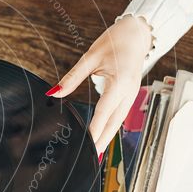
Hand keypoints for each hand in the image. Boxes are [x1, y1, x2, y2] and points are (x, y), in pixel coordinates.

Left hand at [47, 15, 151, 154]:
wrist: (138, 33)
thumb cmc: (115, 41)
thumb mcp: (91, 57)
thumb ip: (72, 77)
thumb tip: (54, 93)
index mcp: (120, 83)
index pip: (104, 112)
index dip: (94, 129)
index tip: (86, 143)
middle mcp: (129, 92)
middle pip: (114, 123)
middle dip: (102, 140)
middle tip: (91, 158)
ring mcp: (132, 94)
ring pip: (118, 121)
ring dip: (107, 136)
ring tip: (95, 152)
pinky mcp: (130, 94)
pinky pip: (120, 114)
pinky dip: (111, 126)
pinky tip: (102, 135)